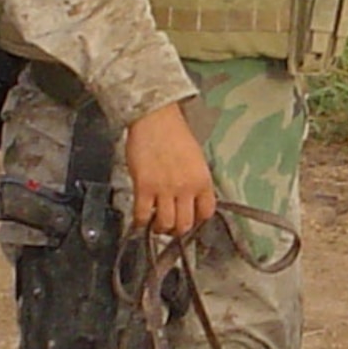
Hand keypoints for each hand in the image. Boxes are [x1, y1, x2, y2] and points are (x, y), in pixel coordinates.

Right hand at [122, 101, 217, 237]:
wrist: (155, 118)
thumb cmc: (173, 133)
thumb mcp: (196, 158)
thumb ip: (195, 180)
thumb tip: (190, 198)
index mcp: (202, 180)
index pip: (207, 212)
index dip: (197, 220)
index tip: (190, 220)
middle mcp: (186, 187)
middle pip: (185, 224)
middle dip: (177, 230)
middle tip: (170, 227)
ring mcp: (165, 189)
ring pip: (165, 224)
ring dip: (159, 228)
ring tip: (155, 224)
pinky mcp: (144, 187)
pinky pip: (143, 215)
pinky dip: (141, 222)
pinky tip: (140, 219)